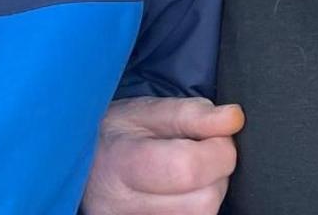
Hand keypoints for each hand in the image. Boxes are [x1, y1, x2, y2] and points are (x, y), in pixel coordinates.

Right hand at [81, 96, 243, 213]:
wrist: (83, 167)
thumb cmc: (115, 134)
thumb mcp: (146, 111)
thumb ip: (192, 114)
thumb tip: (234, 119)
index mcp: (122, 165)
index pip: (188, 169)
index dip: (219, 151)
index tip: (217, 135)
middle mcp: (123, 207)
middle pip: (203, 203)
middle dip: (217, 174)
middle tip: (200, 154)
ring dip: (208, 193)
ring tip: (187, 175)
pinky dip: (195, 208)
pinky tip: (181, 193)